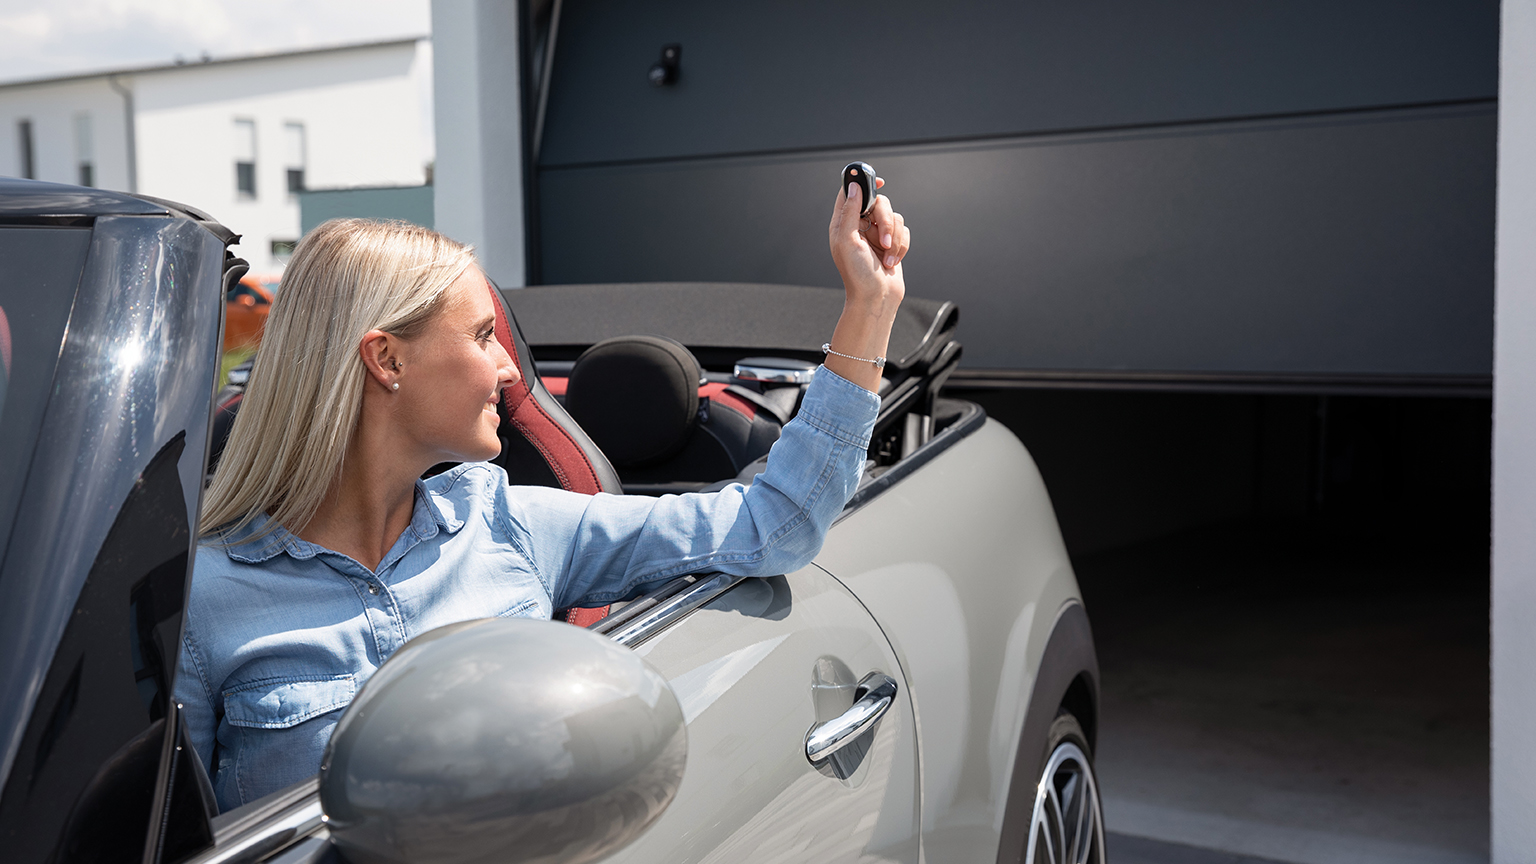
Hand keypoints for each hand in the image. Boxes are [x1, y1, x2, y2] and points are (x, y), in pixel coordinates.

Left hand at [823, 177, 910, 391]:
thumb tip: (854, 186)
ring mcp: (877, 234)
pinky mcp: (892, 243)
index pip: (851, 193)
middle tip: (883, 240)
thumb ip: (850, 211)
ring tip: (886, 257)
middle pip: (879, 203)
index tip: (879, 182)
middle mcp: (860, 226)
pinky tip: (892, 262)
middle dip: (886, 221)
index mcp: (843, 223)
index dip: (863, 182)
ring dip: (894, 238)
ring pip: (895, 217)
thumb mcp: (847, 240)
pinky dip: (901, 247)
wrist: (876, 298)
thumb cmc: (858, 274)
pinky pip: (904, 231)